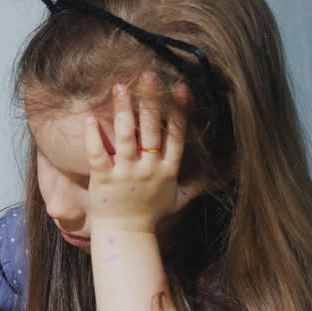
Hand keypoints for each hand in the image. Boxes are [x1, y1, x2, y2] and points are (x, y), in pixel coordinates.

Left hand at [85, 72, 192, 234]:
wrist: (126, 235)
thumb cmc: (151, 215)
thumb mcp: (179, 200)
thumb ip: (198, 183)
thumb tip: (223, 173)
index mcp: (167, 170)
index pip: (175, 135)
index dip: (178, 110)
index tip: (180, 87)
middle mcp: (148, 169)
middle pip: (151, 129)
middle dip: (150, 101)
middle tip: (148, 75)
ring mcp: (125, 173)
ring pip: (125, 136)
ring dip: (123, 110)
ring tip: (119, 86)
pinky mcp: (103, 179)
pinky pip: (97, 154)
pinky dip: (92, 136)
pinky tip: (88, 118)